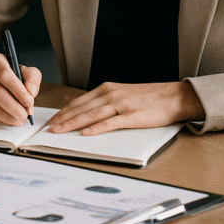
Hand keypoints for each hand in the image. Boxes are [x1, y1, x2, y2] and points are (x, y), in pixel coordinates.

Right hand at [0, 53, 40, 126]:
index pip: (4, 75)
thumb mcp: (24, 70)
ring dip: (7, 116)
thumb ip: (32, 78)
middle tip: (25, 115)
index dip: (18, 91)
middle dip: (13, 107)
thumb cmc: (11, 74)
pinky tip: (8, 120)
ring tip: (19, 120)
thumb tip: (31, 92)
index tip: (29, 103)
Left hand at [47, 81, 203, 135]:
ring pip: (91, 115)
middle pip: (81, 108)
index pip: (79, 101)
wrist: (174, 96)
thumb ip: (104, 100)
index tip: (52, 119)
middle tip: (49, 128)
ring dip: (73, 124)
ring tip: (60, 131)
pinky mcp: (132, 116)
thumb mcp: (122, 93)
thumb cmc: (148, 97)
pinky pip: (111, 123)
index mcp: (107, 89)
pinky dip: (97, 128)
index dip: (64, 111)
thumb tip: (85, 109)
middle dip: (63, 119)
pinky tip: (86, 133)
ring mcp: (121, 105)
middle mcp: (111, 94)